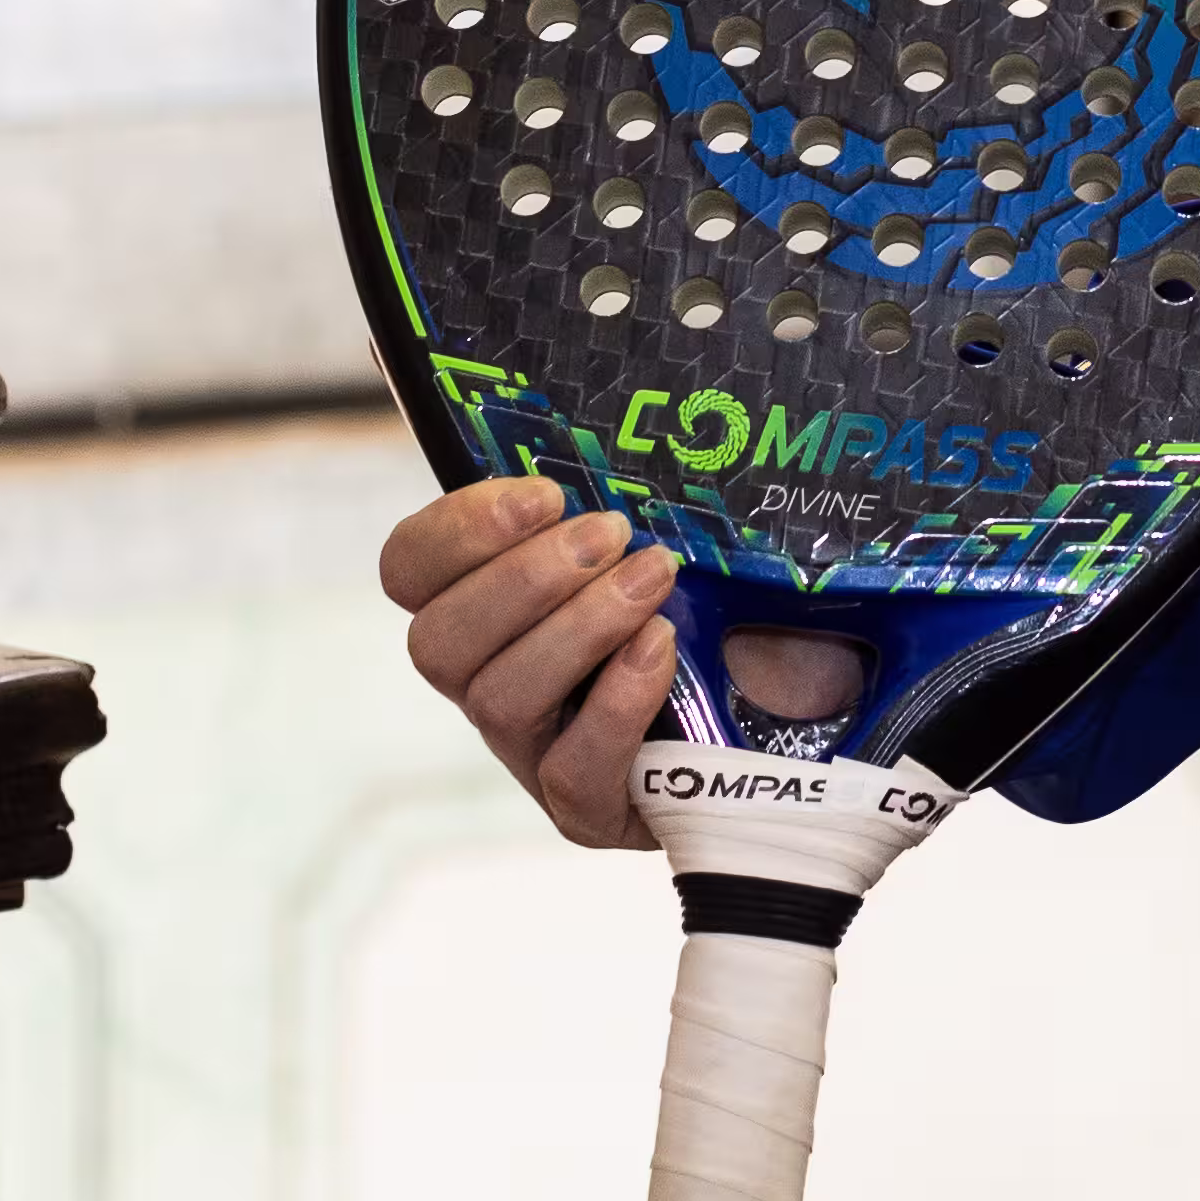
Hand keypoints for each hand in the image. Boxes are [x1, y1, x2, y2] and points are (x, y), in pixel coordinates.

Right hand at [376, 473, 879, 849]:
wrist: (791, 701)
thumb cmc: (711, 601)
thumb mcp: (652, 530)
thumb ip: (593, 484)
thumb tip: (511, 390)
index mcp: (484, 603)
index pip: (408, 568)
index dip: (458, 528)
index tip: (544, 492)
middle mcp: (487, 679)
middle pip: (438, 640)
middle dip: (521, 579)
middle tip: (608, 532)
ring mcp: (530, 751)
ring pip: (498, 699)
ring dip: (578, 627)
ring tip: (655, 578)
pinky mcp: (586, 809)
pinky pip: (569, 769)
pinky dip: (614, 700)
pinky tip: (661, 648)